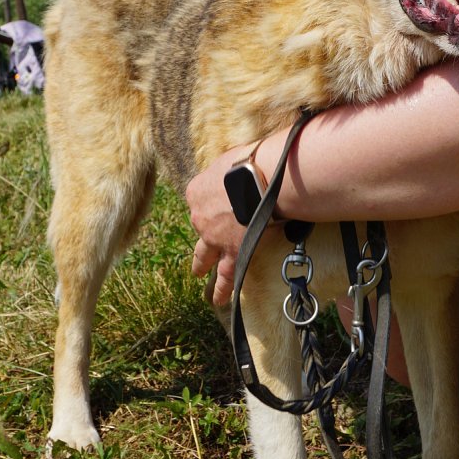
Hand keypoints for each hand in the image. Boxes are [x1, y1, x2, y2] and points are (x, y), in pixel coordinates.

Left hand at [186, 145, 248, 305]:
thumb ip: (229, 170)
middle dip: (201, 238)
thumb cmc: (252, 163)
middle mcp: (199, 216)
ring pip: (204, 257)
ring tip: (200, 277)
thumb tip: (240, 170)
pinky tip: (220, 299)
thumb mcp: (231, 159)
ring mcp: (213, 237)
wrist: (262, 179)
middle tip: (199, 247)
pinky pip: (226, 274)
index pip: (199, 199)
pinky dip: (223, 288)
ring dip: (203, 267)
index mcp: (196, 191)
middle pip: (199, 228)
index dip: (214, 201)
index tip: (225, 201)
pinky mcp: (232, 252)